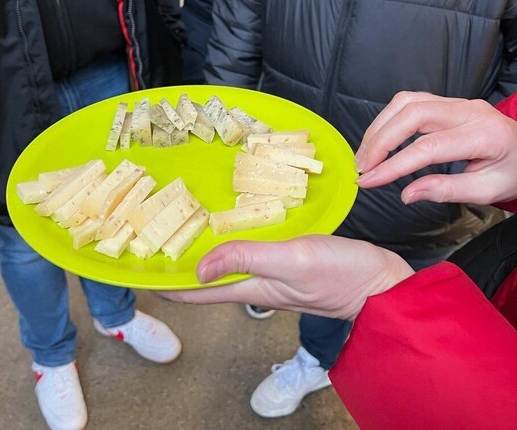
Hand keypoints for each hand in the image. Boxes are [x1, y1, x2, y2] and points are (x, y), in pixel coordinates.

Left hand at [162, 235, 413, 320]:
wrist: (382, 283)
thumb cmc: (340, 274)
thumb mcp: (291, 259)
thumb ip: (246, 257)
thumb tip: (198, 268)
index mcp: (248, 287)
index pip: (192, 292)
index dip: (161, 282)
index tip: (134, 268)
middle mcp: (252, 283)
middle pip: (201, 279)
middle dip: (174, 263)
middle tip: (149, 236)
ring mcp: (269, 274)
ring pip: (221, 264)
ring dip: (198, 251)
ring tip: (176, 227)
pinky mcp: (284, 262)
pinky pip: (245, 253)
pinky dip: (227, 241)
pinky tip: (226, 224)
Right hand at [354, 92, 516, 204]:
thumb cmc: (516, 172)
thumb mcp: (489, 192)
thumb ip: (447, 191)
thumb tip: (406, 194)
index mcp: (485, 135)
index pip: (427, 147)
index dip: (393, 165)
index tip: (367, 181)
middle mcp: (469, 110)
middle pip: (412, 114)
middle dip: (379, 141)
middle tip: (361, 169)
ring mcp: (457, 102)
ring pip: (406, 102)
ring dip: (379, 128)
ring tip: (365, 156)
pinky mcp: (447, 102)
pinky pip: (410, 102)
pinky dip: (388, 120)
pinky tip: (379, 141)